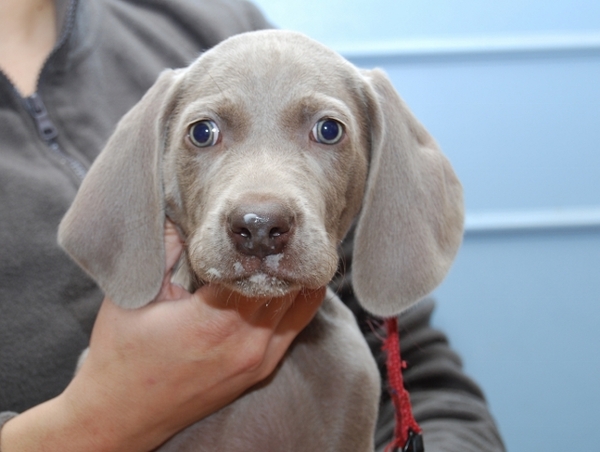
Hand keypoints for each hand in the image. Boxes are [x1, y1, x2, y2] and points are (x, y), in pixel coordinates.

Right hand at [1, 220, 324, 451]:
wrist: (122, 415)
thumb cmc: (122, 353)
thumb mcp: (136, 294)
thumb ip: (163, 248)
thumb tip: (183, 209)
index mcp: (213, 322)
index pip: (256, 268)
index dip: (256, 243)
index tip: (251, 224)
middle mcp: (245, 344)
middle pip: (285, 284)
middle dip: (279, 257)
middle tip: (273, 231)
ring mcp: (257, 362)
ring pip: (298, 306)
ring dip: (292, 278)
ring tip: (282, 253)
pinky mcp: (260, 373)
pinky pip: (293, 329)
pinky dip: (294, 303)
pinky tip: (285, 283)